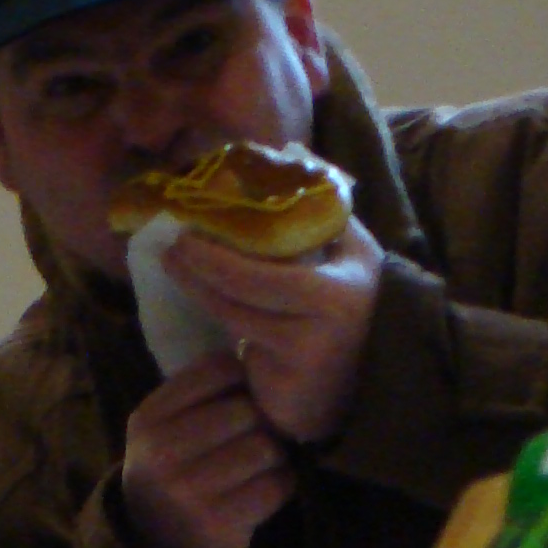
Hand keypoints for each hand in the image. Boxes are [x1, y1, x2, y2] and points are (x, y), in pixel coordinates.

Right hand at [120, 346, 296, 547]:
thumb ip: (199, 394)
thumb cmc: (176, 475)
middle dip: (261, 424)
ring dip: (274, 457)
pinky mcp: (221, 521)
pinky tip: (263, 492)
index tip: (241, 399)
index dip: (243, 381)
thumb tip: (257, 350)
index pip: (217, 369)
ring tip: (259, 466)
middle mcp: (162, 452)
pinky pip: (277, 485)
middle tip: (255, 439)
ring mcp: (189, 489)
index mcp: (148, 419)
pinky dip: (280, 487)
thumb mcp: (164, 431)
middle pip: (246, 410)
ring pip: (265, 447)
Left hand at [164, 215, 385, 446]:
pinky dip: (220, 320)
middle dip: (199, 269)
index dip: (221, 251)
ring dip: (199, 291)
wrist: (377, 375)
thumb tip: (292, 160)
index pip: (266, 270)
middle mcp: (321, 328)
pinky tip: (202, 298)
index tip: (190, 228)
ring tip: (175, 266)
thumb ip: (328, 212)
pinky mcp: (285, 387)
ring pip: (235, 319)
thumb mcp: (356, 255)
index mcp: (338, 291)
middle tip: (171, 247)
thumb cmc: (360, 305)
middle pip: (242, 294)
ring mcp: (301, 361)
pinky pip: (242, 346)